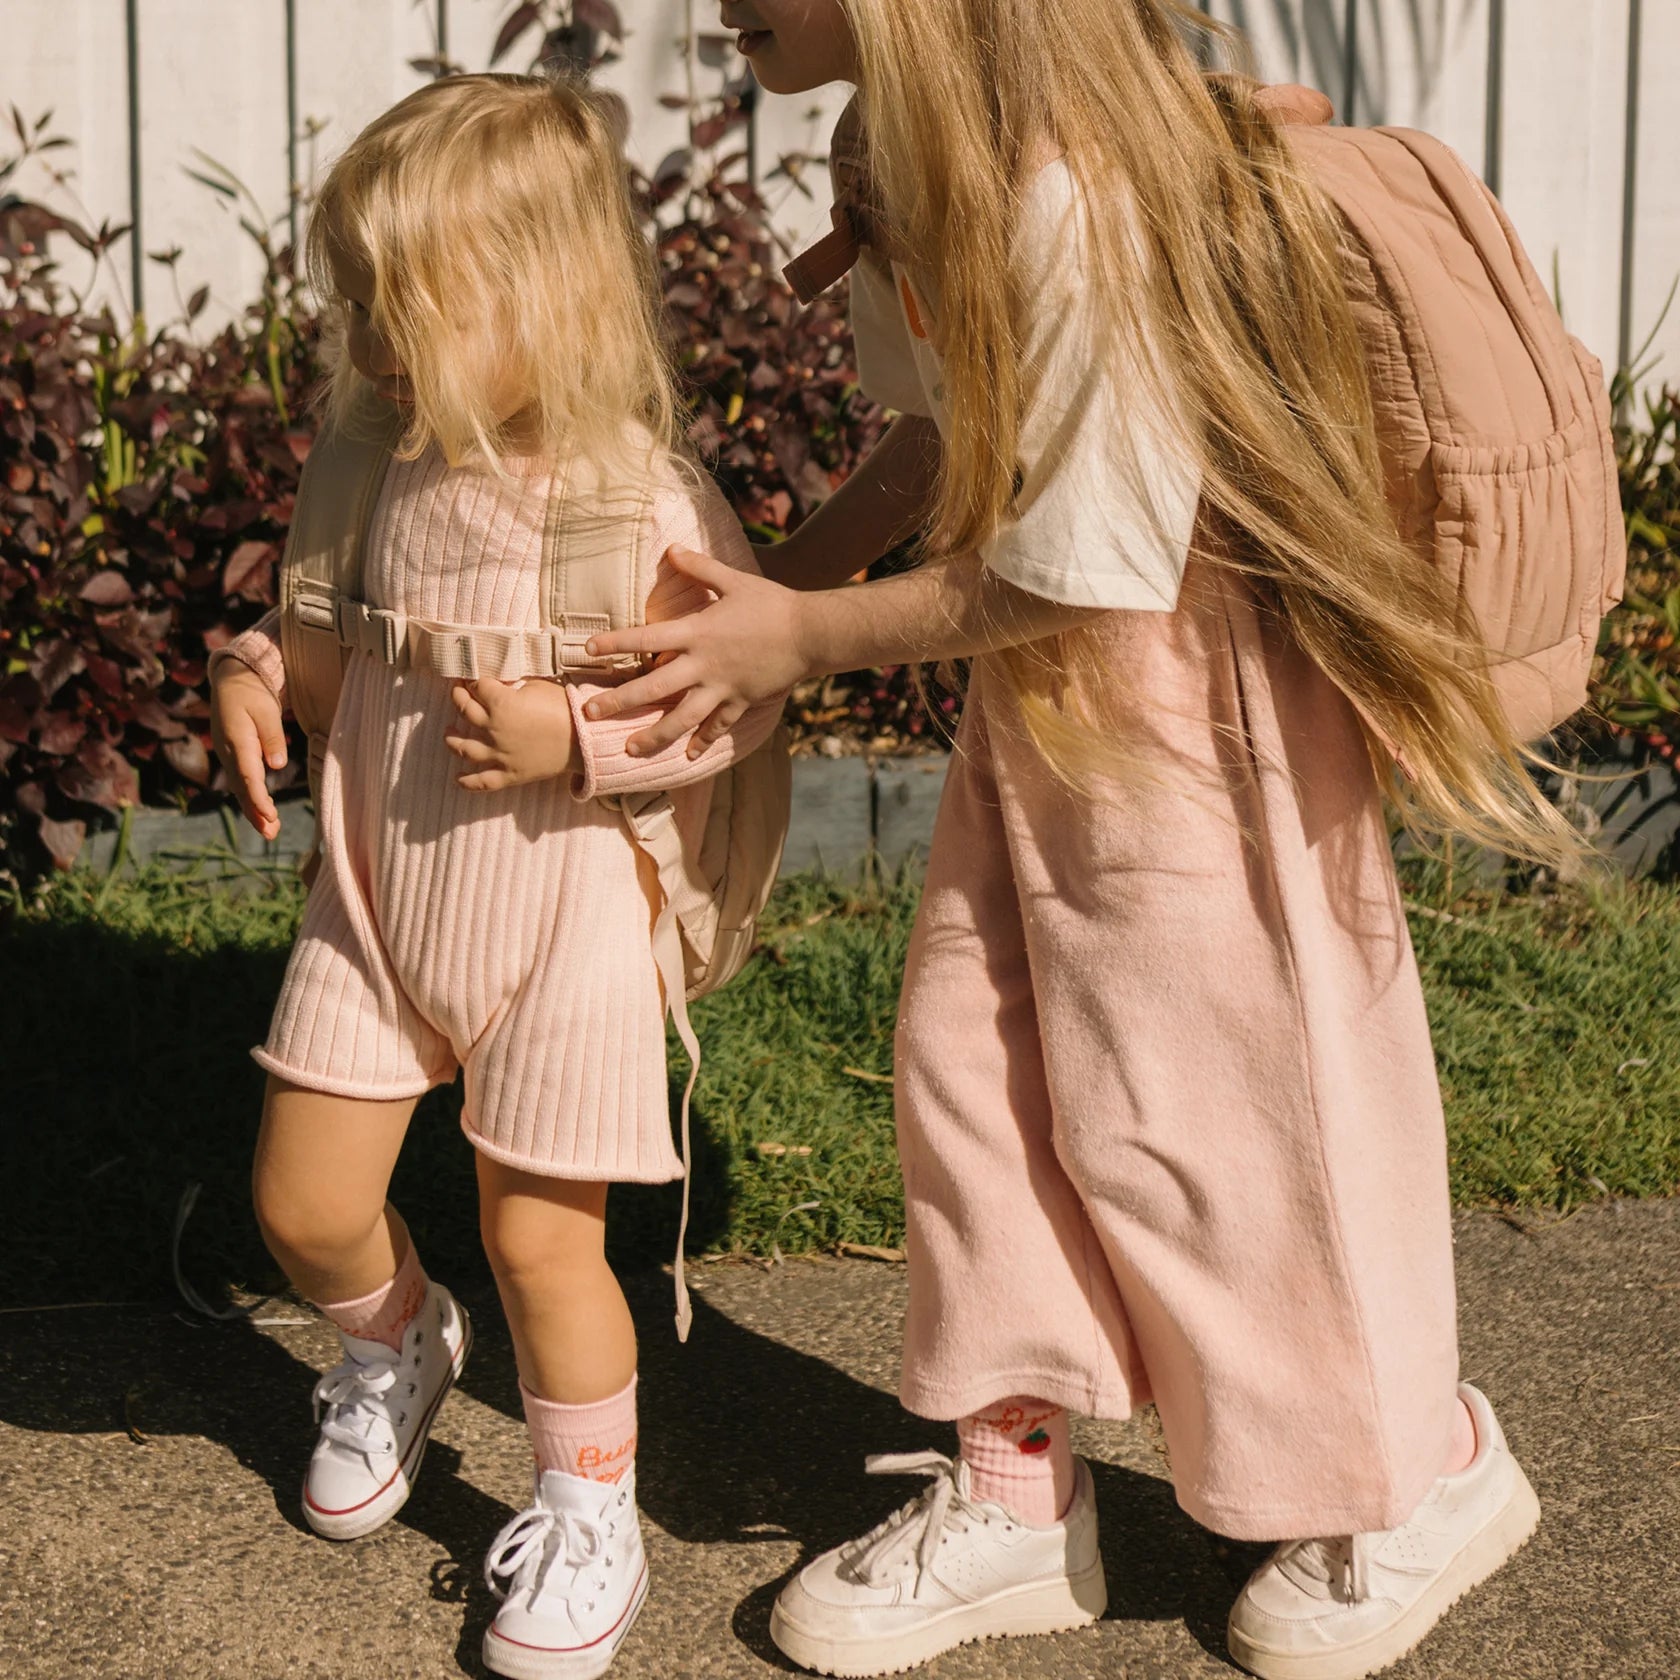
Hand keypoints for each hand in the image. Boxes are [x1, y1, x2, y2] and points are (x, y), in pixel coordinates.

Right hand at [209, 663, 286, 840]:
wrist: (231, 682)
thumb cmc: (251, 693)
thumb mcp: (266, 710)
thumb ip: (273, 736)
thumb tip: (277, 764)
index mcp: (236, 740)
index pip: (248, 774)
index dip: (258, 797)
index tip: (269, 814)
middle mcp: (228, 752)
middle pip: (241, 788)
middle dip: (256, 812)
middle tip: (271, 833)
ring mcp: (227, 756)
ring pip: (240, 788)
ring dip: (253, 810)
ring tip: (270, 831)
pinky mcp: (232, 757)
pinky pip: (240, 782)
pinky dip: (250, 799)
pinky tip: (262, 814)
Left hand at [445, 677, 578, 790]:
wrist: (584, 739)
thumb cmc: (564, 708)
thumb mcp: (538, 686)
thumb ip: (513, 685)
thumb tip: (501, 685)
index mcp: (501, 703)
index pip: (477, 685)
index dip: (473, 679)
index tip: (471, 676)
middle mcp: (494, 729)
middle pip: (465, 710)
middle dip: (458, 698)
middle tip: (458, 693)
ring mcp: (499, 754)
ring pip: (464, 748)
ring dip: (452, 739)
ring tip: (448, 733)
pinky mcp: (510, 774)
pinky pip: (483, 781)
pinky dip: (468, 782)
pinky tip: (458, 778)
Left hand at [582, 546, 805, 758]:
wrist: (811, 633)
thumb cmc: (772, 603)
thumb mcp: (734, 579)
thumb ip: (699, 567)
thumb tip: (670, 548)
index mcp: (698, 632)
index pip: (646, 639)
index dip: (615, 643)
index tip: (588, 650)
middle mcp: (704, 664)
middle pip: (654, 688)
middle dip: (619, 701)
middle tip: (589, 713)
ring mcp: (723, 688)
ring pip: (682, 718)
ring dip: (654, 735)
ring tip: (630, 749)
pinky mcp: (742, 701)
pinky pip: (718, 726)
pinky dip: (702, 742)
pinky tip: (686, 756)